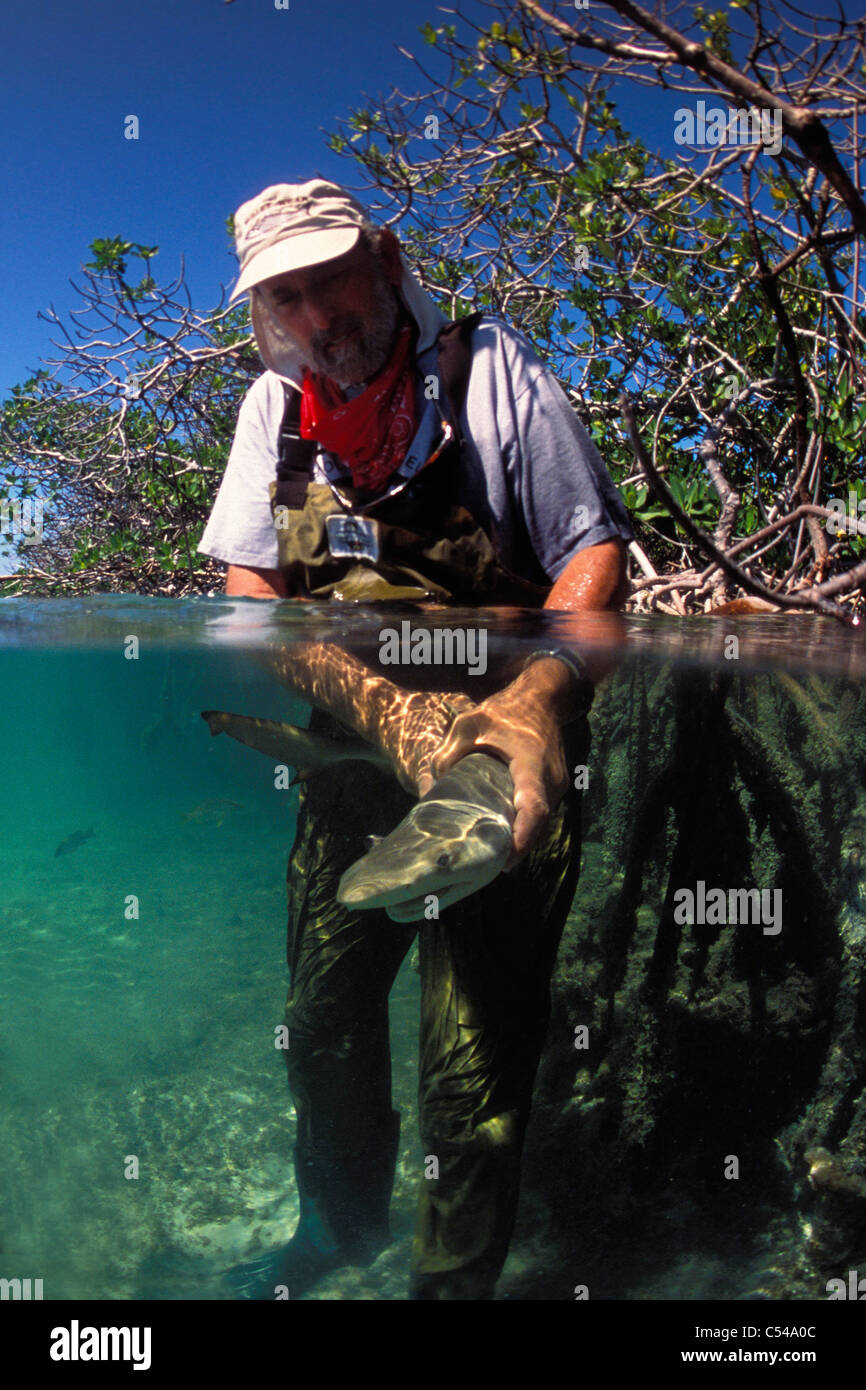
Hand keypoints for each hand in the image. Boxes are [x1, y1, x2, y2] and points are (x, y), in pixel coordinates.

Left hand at [420, 682, 568, 868]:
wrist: (542, 696)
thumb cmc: (506, 709)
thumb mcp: (470, 723)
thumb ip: (451, 751)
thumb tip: (434, 782)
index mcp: (531, 763)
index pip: (533, 807)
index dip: (522, 836)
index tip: (507, 860)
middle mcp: (551, 778)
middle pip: (537, 825)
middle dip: (516, 849)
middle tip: (486, 868)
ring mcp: (558, 783)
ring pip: (541, 823)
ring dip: (521, 841)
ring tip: (492, 859)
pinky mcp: (556, 786)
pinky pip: (542, 814)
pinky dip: (525, 828)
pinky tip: (504, 838)